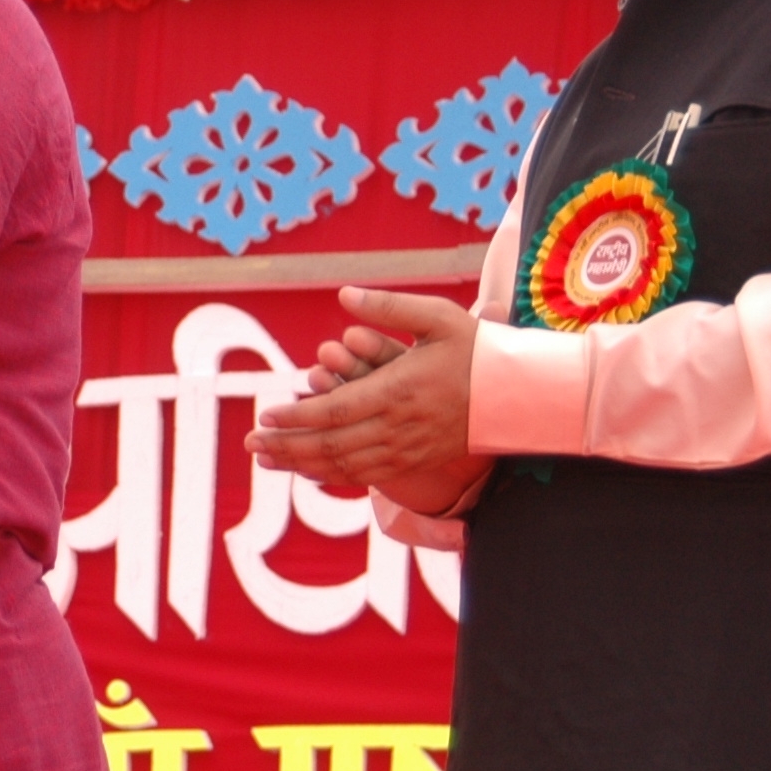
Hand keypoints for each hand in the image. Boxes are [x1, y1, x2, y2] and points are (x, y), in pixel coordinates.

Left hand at [248, 287, 490, 512]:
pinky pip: (365, 476)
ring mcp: (407, 450)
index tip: (265, 416)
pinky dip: (331, 475)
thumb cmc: (477, 350)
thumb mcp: (437, 317)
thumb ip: (389, 307)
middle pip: (331, 445)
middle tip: (249, 444)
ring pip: (344, 466)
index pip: (335, 410)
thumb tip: (344, 294)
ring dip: (301, 465)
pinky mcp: (414, 462)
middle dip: (286, 446)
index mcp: (398, 391)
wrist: (520, 396)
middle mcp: (398, 427)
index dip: (297, 417)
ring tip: (266, 461)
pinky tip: (308, 471)